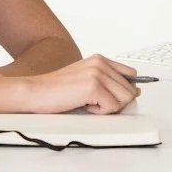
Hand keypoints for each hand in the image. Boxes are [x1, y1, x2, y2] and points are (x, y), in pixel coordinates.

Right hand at [20, 55, 140, 114]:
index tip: (112, 96)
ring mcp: (97, 74)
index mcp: (99, 59)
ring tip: (88, 101)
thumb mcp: (85, 79)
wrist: (35, 92)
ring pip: (125, 99)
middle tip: (93, 101)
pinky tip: (83, 104)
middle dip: (115, 101)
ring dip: (108, 106)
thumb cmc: (56, 89)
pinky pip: (113, 107)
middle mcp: (100, 63)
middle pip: (130, 90)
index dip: (124, 89)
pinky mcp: (94, 87)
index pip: (131, 74)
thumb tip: (136, 90)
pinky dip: (99, 112)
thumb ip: (109, 81)